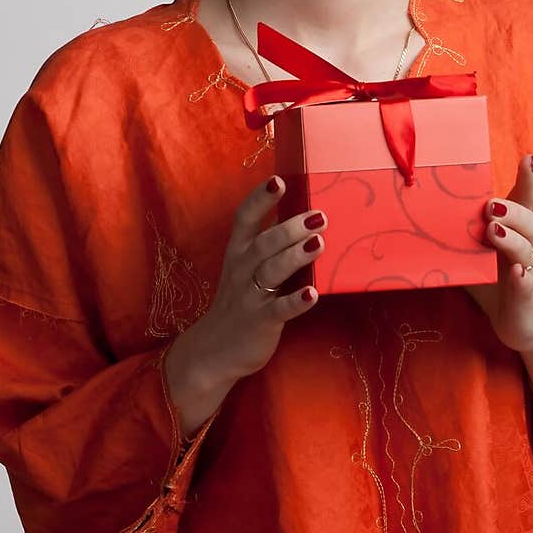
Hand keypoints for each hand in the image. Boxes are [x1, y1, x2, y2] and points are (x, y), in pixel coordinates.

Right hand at [164, 176, 326, 425]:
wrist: (214, 351)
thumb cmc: (240, 302)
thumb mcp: (245, 269)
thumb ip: (267, 246)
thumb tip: (300, 217)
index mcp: (238, 253)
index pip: (245, 219)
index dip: (260, 200)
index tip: (278, 181)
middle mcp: (242, 270)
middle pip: (264, 243)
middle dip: (290, 228)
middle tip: (318, 215)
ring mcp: (250, 296)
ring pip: (271, 270)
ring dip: (295, 255)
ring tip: (318, 242)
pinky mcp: (261, 321)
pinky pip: (279, 309)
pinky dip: (296, 301)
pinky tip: (312, 293)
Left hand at [464, 153, 532, 352]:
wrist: (521, 323)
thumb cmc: (492, 282)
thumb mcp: (470, 256)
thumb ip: (454, 237)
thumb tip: (412, 215)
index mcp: (510, 232)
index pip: (522, 202)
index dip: (527, 181)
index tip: (527, 159)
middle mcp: (522, 248)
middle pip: (528, 221)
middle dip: (511, 210)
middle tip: (490, 206)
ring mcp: (526, 272)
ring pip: (526, 250)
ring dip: (511, 239)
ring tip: (493, 230)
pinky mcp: (525, 297)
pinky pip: (526, 285)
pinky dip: (521, 278)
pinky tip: (516, 273)